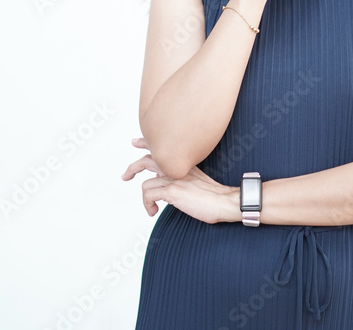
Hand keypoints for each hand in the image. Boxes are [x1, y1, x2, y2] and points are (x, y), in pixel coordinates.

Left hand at [120, 136, 237, 223]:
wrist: (226, 202)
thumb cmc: (215, 197)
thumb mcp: (198, 182)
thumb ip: (183, 180)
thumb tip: (169, 187)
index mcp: (185, 165)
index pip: (162, 148)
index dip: (146, 144)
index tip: (136, 142)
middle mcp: (177, 168)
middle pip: (147, 159)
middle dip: (133, 168)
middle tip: (125, 176)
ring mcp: (174, 178)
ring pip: (145, 184)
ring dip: (145, 199)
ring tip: (150, 208)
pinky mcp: (172, 191)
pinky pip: (148, 195)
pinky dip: (147, 205)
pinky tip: (153, 211)